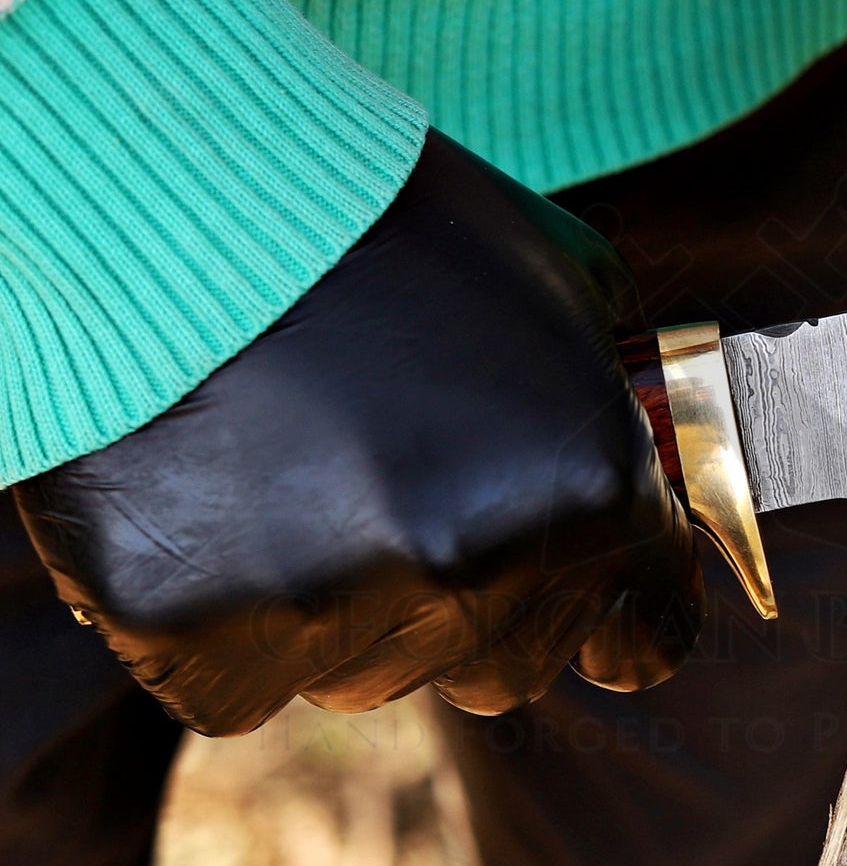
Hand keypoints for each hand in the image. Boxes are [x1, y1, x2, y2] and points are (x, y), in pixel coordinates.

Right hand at [13, 133, 702, 735]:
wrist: (175, 177)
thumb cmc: (387, 218)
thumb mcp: (559, 278)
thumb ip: (621, 401)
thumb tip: (651, 482)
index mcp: (586, 481)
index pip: (644, 638)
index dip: (616, 615)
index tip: (583, 599)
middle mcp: (473, 558)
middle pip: (503, 670)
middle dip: (473, 608)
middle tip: (403, 499)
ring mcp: (331, 600)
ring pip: (367, 680)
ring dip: (349, 613)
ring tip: (295, 480)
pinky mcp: (190, 624)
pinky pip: (236, 688)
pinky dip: (224, 631)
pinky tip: (212, 522)